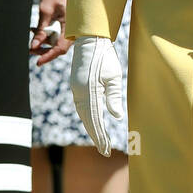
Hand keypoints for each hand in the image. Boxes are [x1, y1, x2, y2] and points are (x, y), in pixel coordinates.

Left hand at [30, 0, 70, 64]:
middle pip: (60, 47)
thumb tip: (34, 47)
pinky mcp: (70, 22)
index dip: (48, 56)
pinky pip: (60, 34)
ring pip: (59, 41)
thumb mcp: (45, 11)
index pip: (60, 48)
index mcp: (72, 26)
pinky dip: (49, 34)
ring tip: (33, 34)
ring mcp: (73, 25)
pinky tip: (38, 29)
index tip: (37, 62)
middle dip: (45, 49)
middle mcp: (75, 28)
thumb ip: (41, 31)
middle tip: (30, 49)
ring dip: (46, 41)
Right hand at [70, 36, 123, 156]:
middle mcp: (79, 93)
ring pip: (83, 115)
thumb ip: (113, 96)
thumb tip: (116, 116)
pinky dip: (87, 118)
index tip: (107, 148)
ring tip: (100, 142)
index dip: (101, 135)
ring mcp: (76, 90)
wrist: (90, 42)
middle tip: (105, 151)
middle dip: (96, 136)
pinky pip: (81, 107)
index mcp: (89, 91)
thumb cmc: (105, 57)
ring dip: (91, 128)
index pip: (95, 119)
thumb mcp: (113, 76)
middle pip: (87, 120)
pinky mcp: (76, 87)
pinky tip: (92, 124)